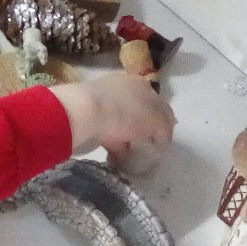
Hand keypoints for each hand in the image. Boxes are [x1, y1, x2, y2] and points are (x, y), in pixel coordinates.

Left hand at [49, 71, 175, 163]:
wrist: (82, 114)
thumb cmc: (124, 113)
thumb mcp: (154, 120)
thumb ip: (163, 129)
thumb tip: (161, 138)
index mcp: (141, 85)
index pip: (159, 105)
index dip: (165, 124)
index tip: (164, 144)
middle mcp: (123, 91)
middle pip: (140, 115)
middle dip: (145, 133)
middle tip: (148, 151)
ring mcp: (104, 104)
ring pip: (123, 126)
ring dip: (128, 142)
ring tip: (132, 160)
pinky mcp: (89, 119)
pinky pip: (107, 135)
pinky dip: (114, 148)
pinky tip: (117, 160)